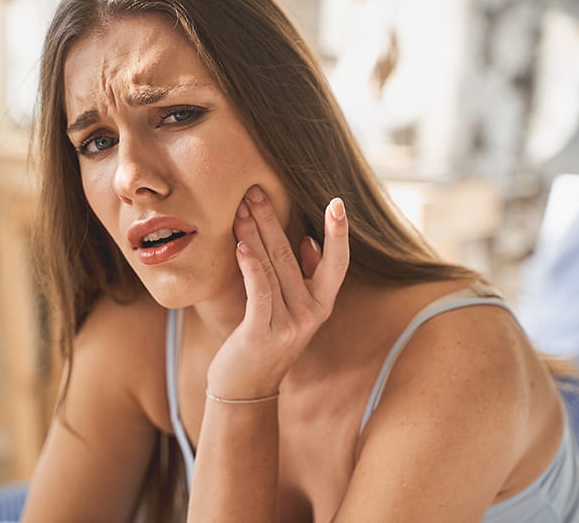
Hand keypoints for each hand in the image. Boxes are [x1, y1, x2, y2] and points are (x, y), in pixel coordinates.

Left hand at [205, 185, 349, 399]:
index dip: (339, 233)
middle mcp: (311, 313)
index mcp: (322, 303)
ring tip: (240, 208)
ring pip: (272, 268)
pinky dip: (250, 266)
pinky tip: (241, 246)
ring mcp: (289, 326)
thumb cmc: (264, 340)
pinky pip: (259, 292)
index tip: (337, 202)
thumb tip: (309, 240)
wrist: (245, 388)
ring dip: (254, 234)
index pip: (338, 262)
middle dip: (270, 219)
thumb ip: (302, 277)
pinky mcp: (262, 334)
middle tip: (255, 189)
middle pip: (291, 255)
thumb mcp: (290, 308)